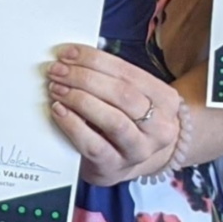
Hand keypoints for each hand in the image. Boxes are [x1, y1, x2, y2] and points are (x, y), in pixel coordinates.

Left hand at [47, 44, 179, 186]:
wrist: (132, 161)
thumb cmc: (127, 121)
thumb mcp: (130, 96)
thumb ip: (109, 77)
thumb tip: (73, 58)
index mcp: (165, 100)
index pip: (129, 73)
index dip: (95, 60)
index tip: (68, 53)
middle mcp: (159, 127)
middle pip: (122, 94)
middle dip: (84, 78)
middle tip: (57, 70)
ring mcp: (139, 150)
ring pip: (113, 120)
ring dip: (80, 100)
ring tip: (57, 89)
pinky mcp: (115, 168)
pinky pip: (94, 145)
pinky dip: (73, 125)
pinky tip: (59, 112)